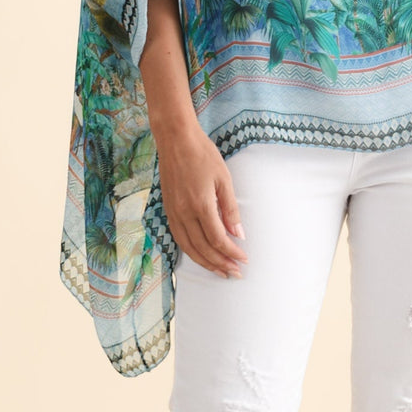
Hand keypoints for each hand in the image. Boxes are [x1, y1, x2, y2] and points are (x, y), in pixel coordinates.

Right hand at [156, 125, 248, 278]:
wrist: (176, 139)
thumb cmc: (203, 154)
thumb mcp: (223, 179)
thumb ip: (230, 209)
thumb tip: (239, 234)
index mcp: (201, 205)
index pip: (218, 239)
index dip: (231, 253)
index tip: (243, 259)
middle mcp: (184, 213)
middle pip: (203, 249)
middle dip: (220, 264)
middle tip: (234, 272)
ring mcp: (173, 213)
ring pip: (188, 248)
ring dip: (205, 262)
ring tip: (220, 270)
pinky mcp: (168, 210)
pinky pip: (178, 238)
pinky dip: (190, 251)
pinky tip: (200, 255)